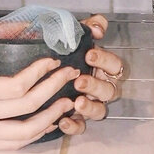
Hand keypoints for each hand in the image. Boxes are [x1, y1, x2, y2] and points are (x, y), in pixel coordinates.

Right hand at [0, 24, 80, 148]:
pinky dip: (34, 135)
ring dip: (50, 118)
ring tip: (66, 101)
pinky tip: (47, 121)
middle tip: (69, 76)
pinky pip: (12, 145)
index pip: (14, 88)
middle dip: (53, 91)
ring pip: (24, 134)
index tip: (52, 60)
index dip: (38, 74)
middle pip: (26, 110)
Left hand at [59, 14, 126, 137]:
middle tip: (79, 81)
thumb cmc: (63, 50)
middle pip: (109, 91)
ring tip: (77, 103)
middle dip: (95, 86)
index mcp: (103, 67)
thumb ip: (89, 26)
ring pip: (100, 111)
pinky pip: (81, 127)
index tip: (89, 55)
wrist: (38, 69)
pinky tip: (63, 121)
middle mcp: (100, 87)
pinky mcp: (76, 118)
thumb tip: (98, 28)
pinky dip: (74, 126)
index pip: (115, 65)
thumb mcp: (74, 33)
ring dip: (90, 108)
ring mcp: (90, 104)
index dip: (105, 61)